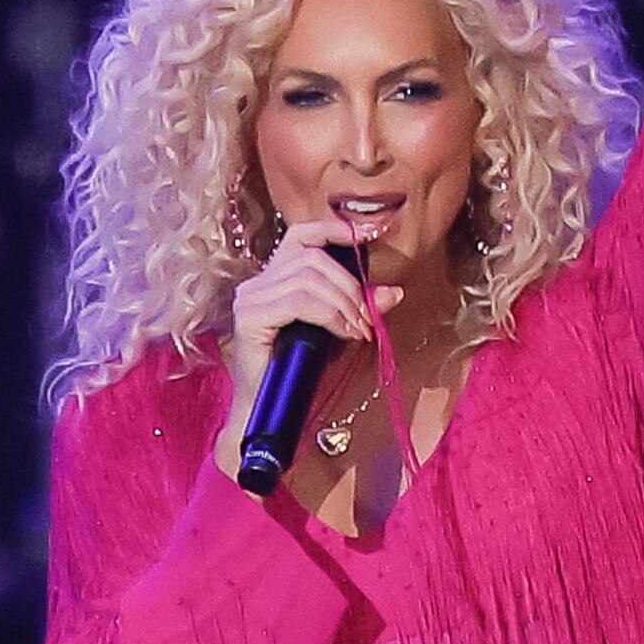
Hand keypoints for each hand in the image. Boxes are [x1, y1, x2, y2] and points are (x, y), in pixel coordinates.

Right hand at [217, 220, 400, 473]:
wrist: (270, 414)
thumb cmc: (300, 374)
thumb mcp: (338, 333)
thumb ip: (360, 309)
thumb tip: (394, 291)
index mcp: (273, 279)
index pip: (302, 235)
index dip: (336, 229)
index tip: (372, 234)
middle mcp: (257, 284)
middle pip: (312, 257)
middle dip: (350, 285)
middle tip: (367, 319)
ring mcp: (249, 299)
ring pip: (308, 278)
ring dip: (344, 304)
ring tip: (357, 330)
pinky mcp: (249, 318)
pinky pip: (298, 301)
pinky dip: (330, 315)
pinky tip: (344, 334)